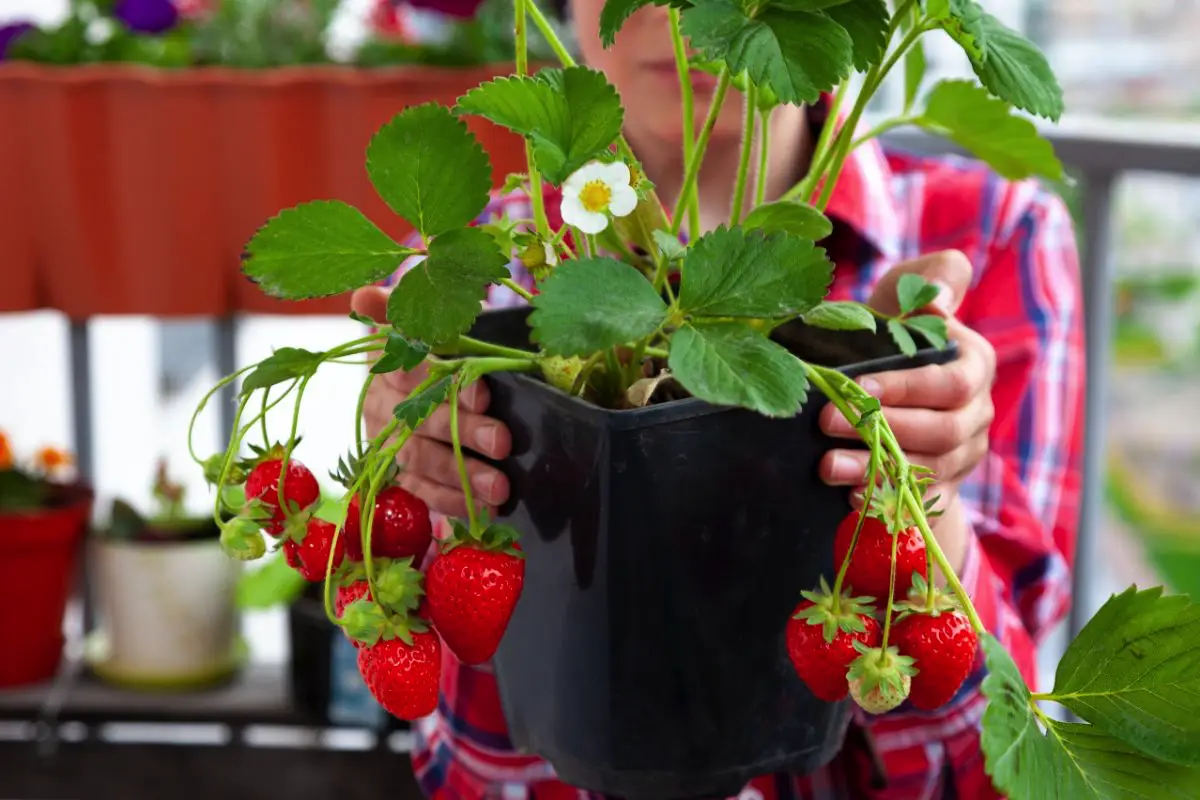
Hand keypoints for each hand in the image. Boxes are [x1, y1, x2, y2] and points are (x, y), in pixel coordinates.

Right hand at [350, 287, 512, 518]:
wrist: (433, 371)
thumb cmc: (448, 341)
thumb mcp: (444, 317)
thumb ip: (416, 307)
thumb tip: (363, 296)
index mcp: (390, 358)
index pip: (411, 368)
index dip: (445, 381)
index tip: (485, 391)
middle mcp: (383, 401)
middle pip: (418, 418)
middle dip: (463, 432)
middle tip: (503, 441)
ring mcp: (388, 439)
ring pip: (418, 459)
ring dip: (460, 475)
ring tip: (499, 488)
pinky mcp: (399, 471)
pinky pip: (420, 490)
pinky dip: (451, 501)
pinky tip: (483, 508)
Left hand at [817, 251, 995, 572]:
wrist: (887, 389)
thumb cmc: (891, 331)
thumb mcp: (909, 293)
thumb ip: (934, 278)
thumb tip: (938, 300)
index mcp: (974, 365)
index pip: (949, 383)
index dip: (907, 388)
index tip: (858, 386)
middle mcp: (975, 413)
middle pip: (941, 431)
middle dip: (881, 429)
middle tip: (826, 422)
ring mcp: (962, 454)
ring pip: (926, 470)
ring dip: (874, 469)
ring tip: (826, 465)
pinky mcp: (942, 487)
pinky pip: (919, 502)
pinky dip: (884, 499)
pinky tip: (848, 496)